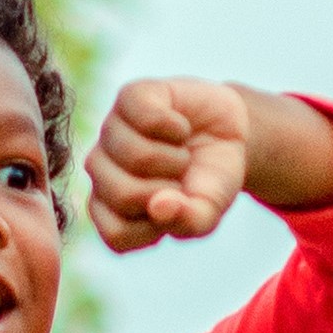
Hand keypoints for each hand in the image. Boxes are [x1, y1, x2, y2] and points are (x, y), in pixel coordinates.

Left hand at [85, 78, 263, 251]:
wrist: (230, 134)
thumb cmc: (209, 180)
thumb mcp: (208, 210)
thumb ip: (189, 220)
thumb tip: (158, 207)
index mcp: (109, 207)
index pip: (116, 235)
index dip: (157, 227)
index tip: (175, 210)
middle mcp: (101, 170)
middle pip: (122, 194)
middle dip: (169, 189)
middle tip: (181, 177)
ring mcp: (111, 132)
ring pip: (135, 155)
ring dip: (175, 158)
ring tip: (182, 153)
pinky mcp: (129, 97)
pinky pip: (147, 118)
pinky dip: (176, 127)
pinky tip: (180, 128)